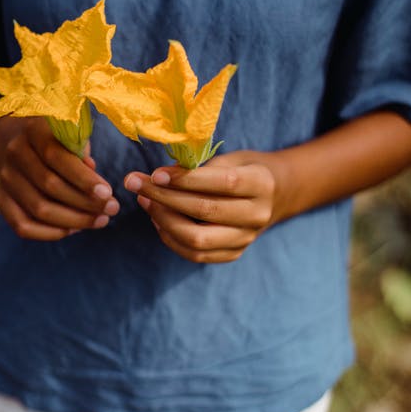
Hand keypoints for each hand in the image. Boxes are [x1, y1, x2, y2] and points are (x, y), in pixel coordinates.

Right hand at [0, 116, 119, 240]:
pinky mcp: (1, 199)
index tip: (108, 193)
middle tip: (112, 209)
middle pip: (50, 186)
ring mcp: (4, 177)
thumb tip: (94, 178)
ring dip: (75, 220)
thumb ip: (83, 154)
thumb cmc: (58, 140)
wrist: (19, 142)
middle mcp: (15, 153)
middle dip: (86, 202)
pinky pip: (23, 226)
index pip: (57, 157)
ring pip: (39, 209)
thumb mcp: (72, 136)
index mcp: (34, 130)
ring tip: (101, 220)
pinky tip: (74, 229)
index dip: (83, 178)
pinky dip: (51, 233)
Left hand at [124, 151, 279, 263]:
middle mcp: (257, 214)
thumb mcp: (231, 158)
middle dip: (164, 198)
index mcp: (261, 183)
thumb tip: (158, 176)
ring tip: (144, 201)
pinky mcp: (234, 253)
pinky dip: (171, 238)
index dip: (186, 180)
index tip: (155, 174)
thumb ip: (201, 166)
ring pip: (198, 239)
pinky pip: (196, 254)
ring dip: (164, 220)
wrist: (275, 195)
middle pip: (205, 211)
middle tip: (135, 183)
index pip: (223, 183)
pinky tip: (157, 219)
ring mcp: (246, 238)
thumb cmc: (244, 169)